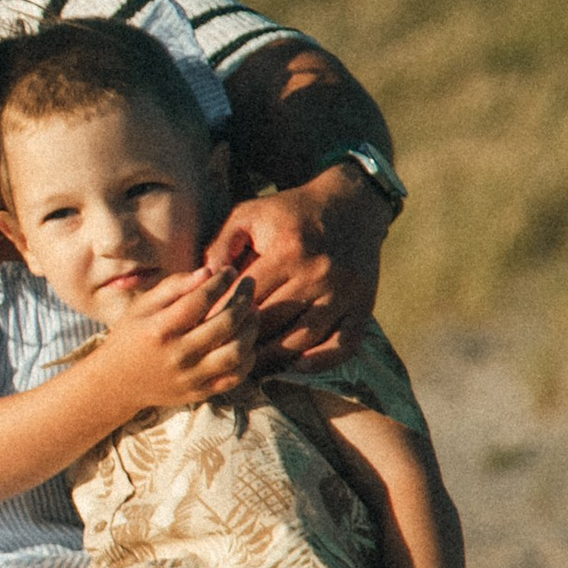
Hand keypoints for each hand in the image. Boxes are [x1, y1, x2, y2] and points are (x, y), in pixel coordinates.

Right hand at [101, 262, 259, 412]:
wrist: (116, 383)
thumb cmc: (130, 337)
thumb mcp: (142, 307)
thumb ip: (174, 287)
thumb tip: (208, 272)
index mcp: (160, 329)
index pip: (201, 299)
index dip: (220, 281)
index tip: (228, 271)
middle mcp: (177, 354)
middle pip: (225, 323)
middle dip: (243, 298)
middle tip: (249, 284)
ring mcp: (190, 376)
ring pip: (236, 352)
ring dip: (251, 328)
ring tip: (252, 312)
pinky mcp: (199, 392)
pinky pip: (235, 376)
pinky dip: (247, 357)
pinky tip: (245, 340)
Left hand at [210, 167, 392, 369]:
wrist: (351, 203)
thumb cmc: (292, 211)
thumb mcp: (250, 214)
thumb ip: (222, 243)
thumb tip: (204, 279)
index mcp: (288, 252)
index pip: (247, 299)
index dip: (225, 317)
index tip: (209, 330)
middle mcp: (318, 274)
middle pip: (273, 324)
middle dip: (246, 341)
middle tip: (224, 354)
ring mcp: (344, 293)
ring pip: (304, 339)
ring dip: (276, 357)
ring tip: (253, 364)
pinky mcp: (363, 305)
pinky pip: (344, 344)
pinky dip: (321, 361)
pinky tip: (298, 364)